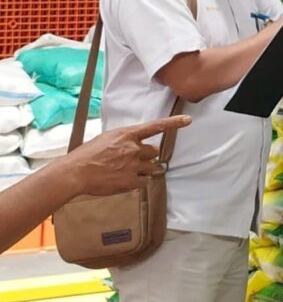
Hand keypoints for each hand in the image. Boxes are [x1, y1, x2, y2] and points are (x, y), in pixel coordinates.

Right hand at [66, 115, 191, 196]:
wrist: (76, 173)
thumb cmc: (86, 155)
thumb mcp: (105, 139)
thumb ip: (123, 140)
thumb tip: (133, 143)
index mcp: (126, 135)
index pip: (155, 127)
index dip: (173, 123)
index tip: (187, 120)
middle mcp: (133, 149)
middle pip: (154, 151)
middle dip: (146, 156)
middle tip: (131, 160)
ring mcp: (134, 166)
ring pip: (152, 167)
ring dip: (145, 169)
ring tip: (128, 171)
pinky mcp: (132, 181)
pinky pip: (144, 181)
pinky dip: (138, 181)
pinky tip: (125, 180)